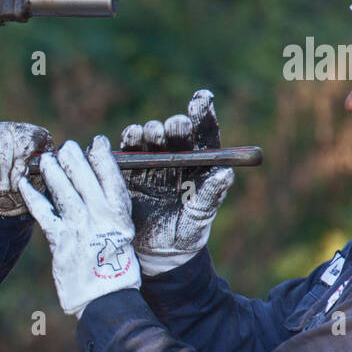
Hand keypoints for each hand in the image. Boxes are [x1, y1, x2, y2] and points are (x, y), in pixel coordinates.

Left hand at [17, 137, 139, 317]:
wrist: (104, 298)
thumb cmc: (114, 269)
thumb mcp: (121, 237)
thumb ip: (109, 214)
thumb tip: (94, 191)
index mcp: (120, 217)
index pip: (112, 179)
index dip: (103, 159)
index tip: (97, 143)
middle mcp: (101, 219)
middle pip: (86, 180)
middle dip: (75, 160)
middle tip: (67, 147)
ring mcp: (80, 229)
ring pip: (64, 192)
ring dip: (53, 172)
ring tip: (46, 159)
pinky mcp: (60, 241)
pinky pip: (44, 213)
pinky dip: (32, 197)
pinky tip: (23, 184)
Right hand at [118, 90, 233, 275]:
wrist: (156, 253)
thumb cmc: (187, 232)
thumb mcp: (200, 217)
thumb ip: (211, 195)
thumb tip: (225, 174)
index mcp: (200, 162)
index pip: (203, 131)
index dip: (202, 112)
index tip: (201, 98)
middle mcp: (176, 156)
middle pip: (176, 132)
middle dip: (174, 126)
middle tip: (173, 127)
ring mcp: (151, 162)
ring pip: (149, 137)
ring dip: (148, 132)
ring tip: (148, 135)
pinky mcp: (129, 171)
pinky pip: (126, 151)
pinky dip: (127, 142)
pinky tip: (128, 139)